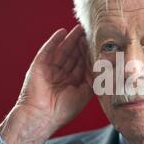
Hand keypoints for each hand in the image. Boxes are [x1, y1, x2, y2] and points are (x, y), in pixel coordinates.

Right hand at [0, 26, 92, 143]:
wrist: (42, 115)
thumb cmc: (64, 109)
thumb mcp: (85, 93)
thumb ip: (93, 79)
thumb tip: (103, 66)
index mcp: (72, 83)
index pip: (83, 64)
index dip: (90, 54)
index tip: (99, 44)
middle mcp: (61, 75)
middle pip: (74, 55)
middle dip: (81, 44)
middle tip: (91, 31)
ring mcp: (50, 69)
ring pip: (63, 50)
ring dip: (71, 39)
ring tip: (80, 28)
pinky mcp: (40, 64)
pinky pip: (48, 49)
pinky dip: (55, 40)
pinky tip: (63, 32)